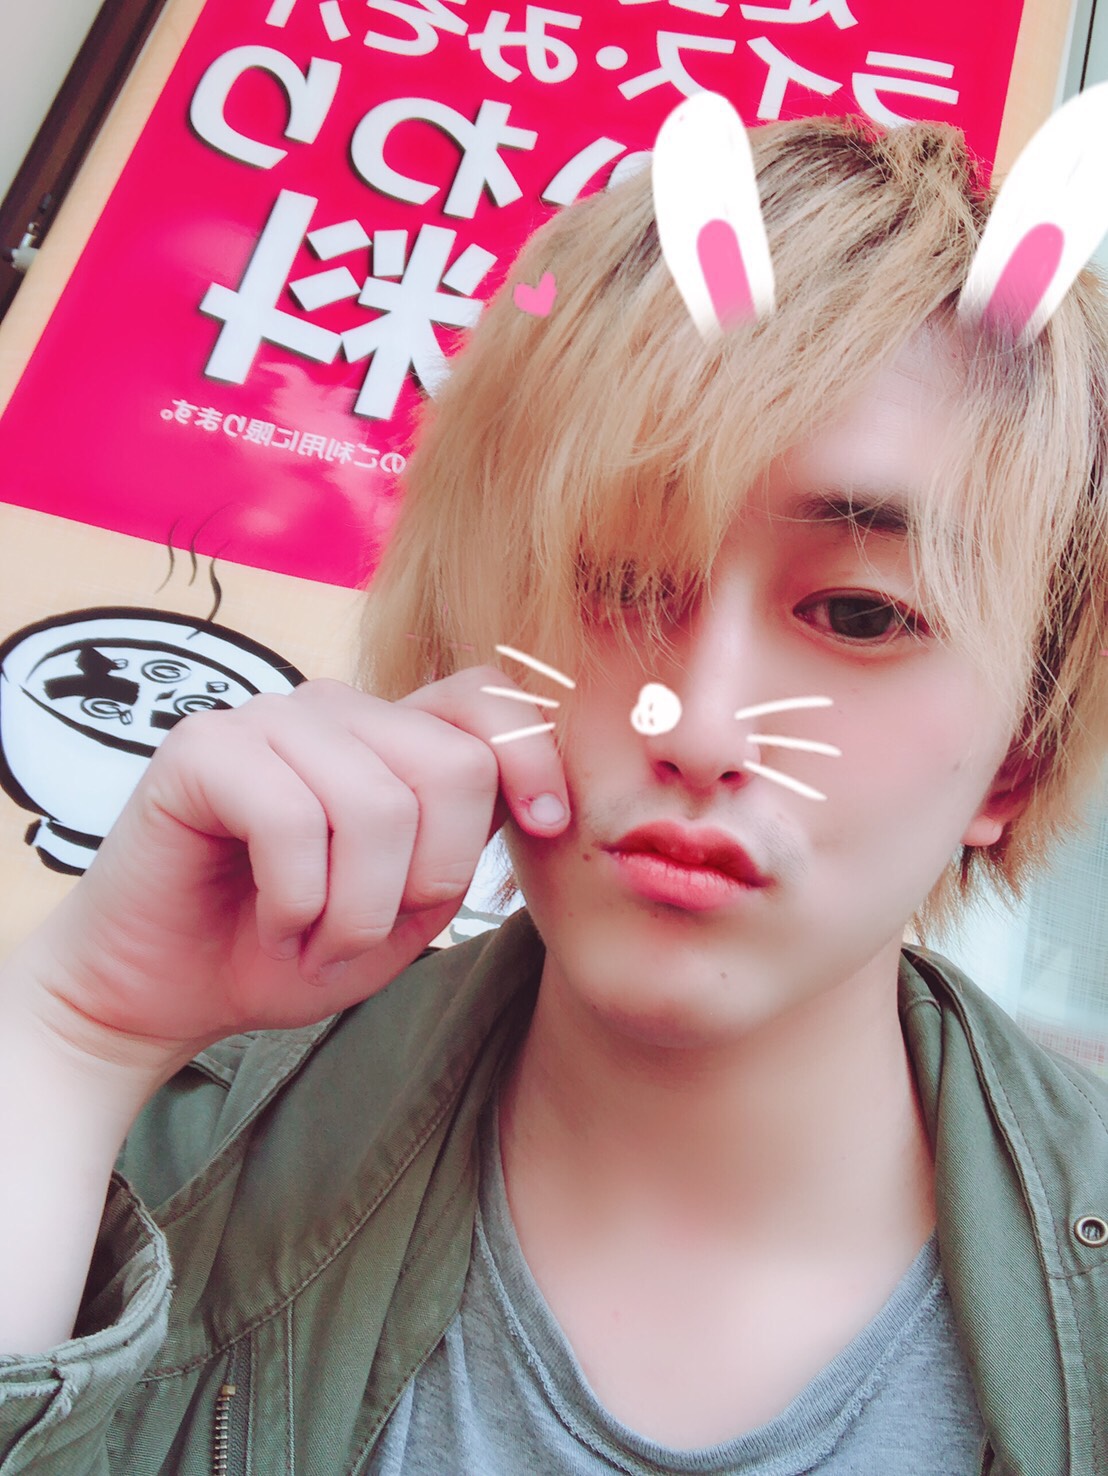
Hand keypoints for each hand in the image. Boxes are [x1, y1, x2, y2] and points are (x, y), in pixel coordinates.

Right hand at [16, 670, 568, 1074]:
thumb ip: (465, 848)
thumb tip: (543, 803)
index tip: (546, 827)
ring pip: (377, 804)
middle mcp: (334, 712)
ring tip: (314, 937)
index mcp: (389, 738)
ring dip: (356, 911)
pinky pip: (292, 819)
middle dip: (430, 878)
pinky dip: (296, 902)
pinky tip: (271, 921)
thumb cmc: (289, 948)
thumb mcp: (408, 909)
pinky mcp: (201, 748)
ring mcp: (266, 719)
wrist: (167, 993)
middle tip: (371, 928)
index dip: (533, 757)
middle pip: (452, 766)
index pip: (488, 698)